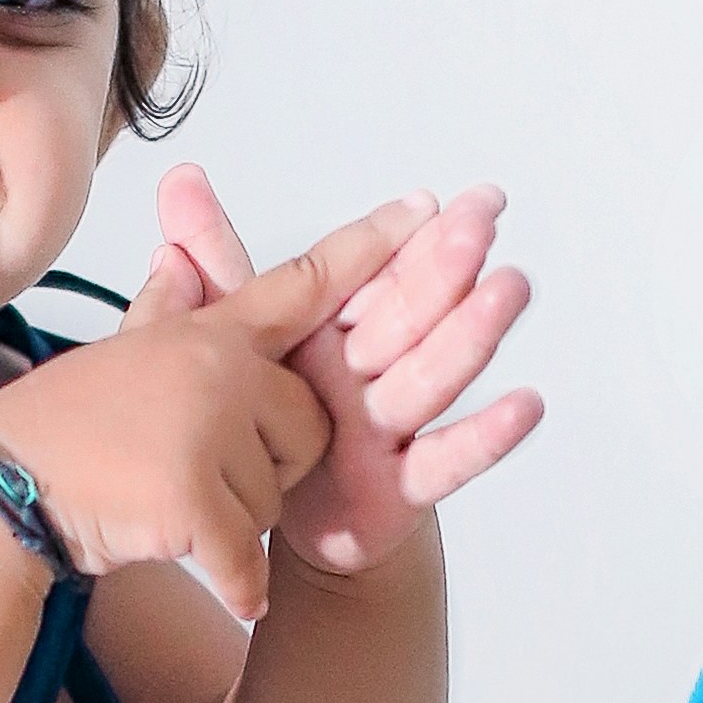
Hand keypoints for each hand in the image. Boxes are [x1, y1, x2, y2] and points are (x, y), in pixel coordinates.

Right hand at [0, 204, 411, 617]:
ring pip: (278, 497)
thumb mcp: (121, 357)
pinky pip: (249, 559)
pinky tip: (200, 577)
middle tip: (181, 468)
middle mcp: (217, 368)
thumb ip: (166, 311)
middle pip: (306, 430)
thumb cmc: (63, 429)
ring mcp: (207, 429)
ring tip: (162, 500)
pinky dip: (234, 584)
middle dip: (263, 468)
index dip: (370, 251)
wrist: (4, 490)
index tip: (429, 209)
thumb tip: (175, 260)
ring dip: (232, 521)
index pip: (303, 287)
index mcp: (208, 334)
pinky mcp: (197, 497)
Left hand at [142, 162, 541, 578]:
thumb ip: (215, 260)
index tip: (442, 195)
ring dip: (473, 333)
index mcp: (332, 328)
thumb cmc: (263, 420)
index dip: (406, 234)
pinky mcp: (403, 485)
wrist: (268, 520)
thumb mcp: (229, 335)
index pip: (375, 271)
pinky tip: (523, 406)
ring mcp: (392, 425)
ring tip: (510, 289)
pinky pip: (446, 459)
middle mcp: (370, 369)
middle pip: (412, 311)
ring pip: (434, 373)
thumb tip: (178, 182)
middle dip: (447, 265)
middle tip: (479, 220)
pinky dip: (484, 437)